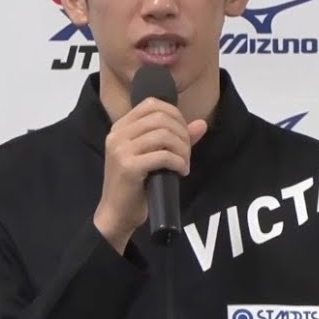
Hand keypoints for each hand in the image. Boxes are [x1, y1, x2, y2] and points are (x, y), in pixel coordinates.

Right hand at [94, 98, 207, 253]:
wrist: (117, 214)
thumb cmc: (136, 185)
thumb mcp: (154, 156)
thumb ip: (176, 138)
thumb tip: (201, 124)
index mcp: (120, 127)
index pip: (151, 104)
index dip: (175, 115)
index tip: (184, 134)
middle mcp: (117, 134)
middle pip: (160, 118)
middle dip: (182, 133)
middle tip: (186, 153)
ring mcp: (121, 150)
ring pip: (163, 135)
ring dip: (182, 149)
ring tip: (184, 163)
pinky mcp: (128, 167)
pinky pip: (163, 156)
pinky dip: (178, 162)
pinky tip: (181, 171)